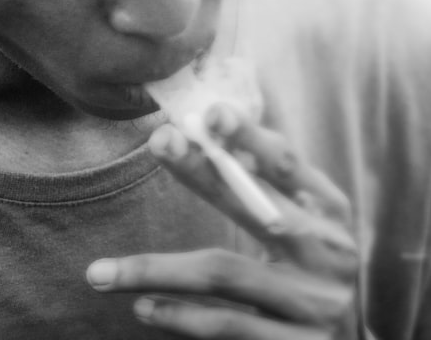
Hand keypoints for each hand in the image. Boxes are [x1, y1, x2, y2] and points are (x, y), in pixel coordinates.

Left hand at [86, 103, 358, 338]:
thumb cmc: (310, 274)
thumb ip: (264, 188)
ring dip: (155, 270)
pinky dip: (179, 316)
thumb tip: (206, 132)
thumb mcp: (304, 226)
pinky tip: (142, 307)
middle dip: (203, 171)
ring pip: (225, 274)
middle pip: (255, 207)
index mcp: (332, 213)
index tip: (209, 112)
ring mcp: (316, 305)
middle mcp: (330, 255)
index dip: (250, 136)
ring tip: (99, 272)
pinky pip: (227, 326)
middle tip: (159, 142)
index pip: (287, 165)